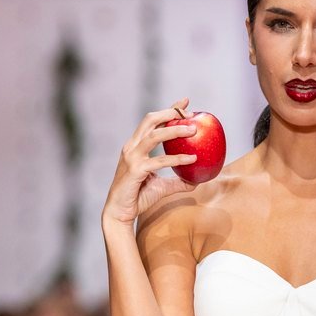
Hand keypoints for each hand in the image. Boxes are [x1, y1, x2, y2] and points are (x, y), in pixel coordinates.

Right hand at [102, 97, 199, 228]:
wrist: (119, 213)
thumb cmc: (137, 198)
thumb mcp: (162, 187)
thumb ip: (177, 182)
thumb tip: (196, 181)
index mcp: (136, 146)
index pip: (152, 121)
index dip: (169, 109)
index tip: (185, 102)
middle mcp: (132, 147)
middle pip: (150, 120)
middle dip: (170, 112)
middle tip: (190, 113)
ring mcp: (132, 157)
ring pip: (154, 136)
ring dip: (175, 130)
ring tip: (193, 129)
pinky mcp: (135, 170)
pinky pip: (159, 161)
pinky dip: (176, 159)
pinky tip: (191, 159)